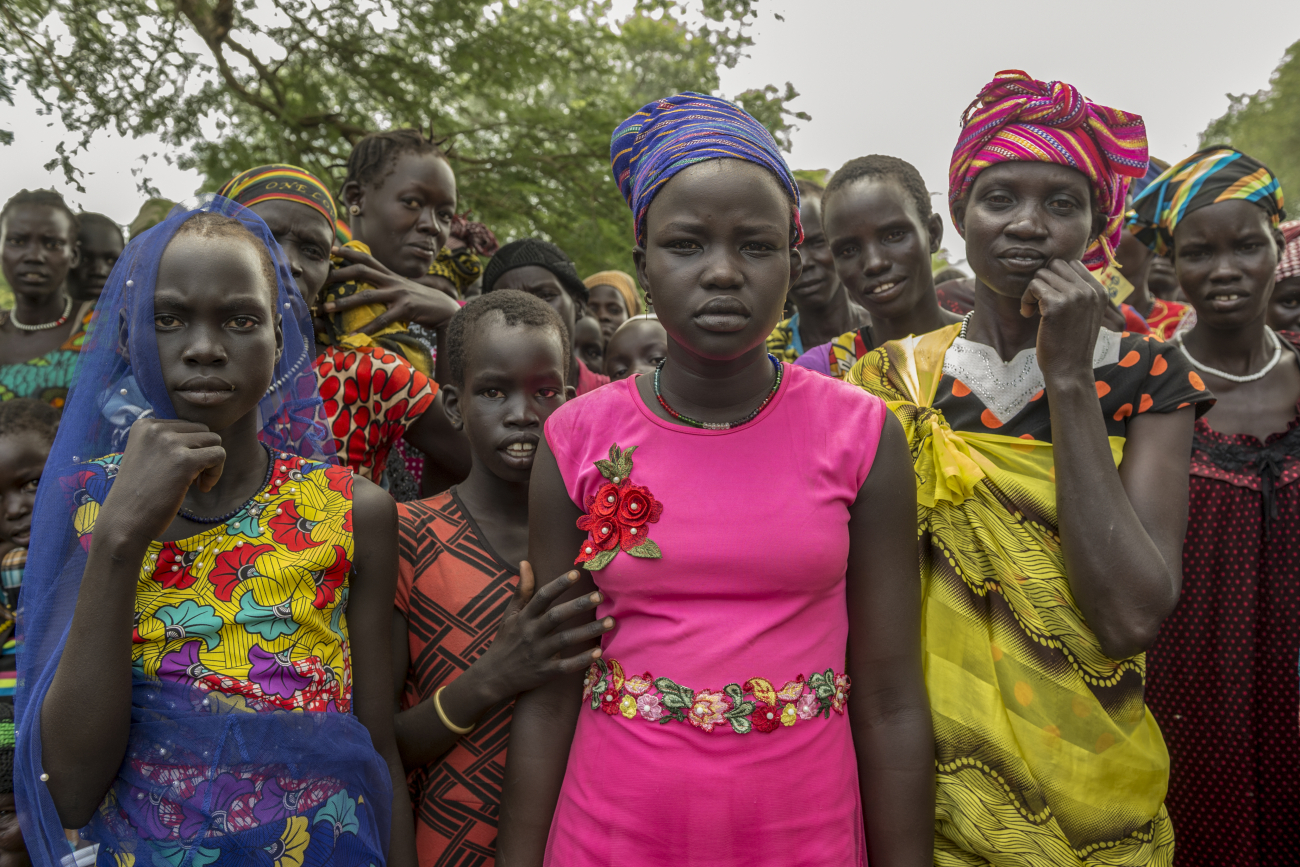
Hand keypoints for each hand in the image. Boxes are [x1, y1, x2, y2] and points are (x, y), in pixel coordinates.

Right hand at [99, 419, 224, 544]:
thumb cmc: (138, 494)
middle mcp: (156, 429)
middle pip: (203, 431)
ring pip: (214, 441)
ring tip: (196, 483)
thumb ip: (166, 442)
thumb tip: (203, 436)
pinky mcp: (184, 460)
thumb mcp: (146, 456)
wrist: (124, 521)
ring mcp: (170, 443)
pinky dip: (216, 473)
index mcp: (145, 425)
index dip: (191, 448)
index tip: (182, 469)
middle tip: (192, 478)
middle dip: (203, 453)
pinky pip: (219, 455)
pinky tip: (202, 488)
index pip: (187, 426)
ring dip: (211, 463)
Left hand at [324, 245, 460, 332]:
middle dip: (339, 274)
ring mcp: (399, 294)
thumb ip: (385, 284)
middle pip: (362, 271)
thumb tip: (366, 288)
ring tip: (327, 308)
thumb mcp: (402, 287)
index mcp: (390, 274)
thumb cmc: (420, 301)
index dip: (349, 253)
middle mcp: (393, 280)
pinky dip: (366, 328)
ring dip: (344, 302)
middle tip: (321, 280)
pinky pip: (381, 320)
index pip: (367, 258)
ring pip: (366, 296)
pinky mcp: (405, 309)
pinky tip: (353, 335)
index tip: (331, 250)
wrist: (444, 309)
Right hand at [474, 563, 613, 700]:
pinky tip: (598, 652)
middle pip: (556, 616)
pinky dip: (582, 660)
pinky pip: (566, 666)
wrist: (493, 676)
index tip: (577, 573)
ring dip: (589, 631)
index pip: (542, 597)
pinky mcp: (544, 672)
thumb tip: (525, 562)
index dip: (559, 584)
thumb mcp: (510, 614)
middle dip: (578, 606)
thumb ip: (521, 589)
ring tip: (611, 622)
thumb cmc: (506, 640)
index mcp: (524, 617)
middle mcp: (531, 633)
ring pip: (566, 640)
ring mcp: (538, 653)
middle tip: (600, 596)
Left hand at [1022, 259, 1106, 383]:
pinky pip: (1033, 286)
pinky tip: (1029, 315)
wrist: (1070, 370)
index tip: (1051, 299)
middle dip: (1043, 282)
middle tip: (1040, 304)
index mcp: (1100, 291)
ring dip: (1032, 292)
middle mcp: (1090, 290)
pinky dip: (1026, 300)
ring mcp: (1074, 296)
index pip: (1072, 264)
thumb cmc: (1072, 344)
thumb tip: (1056, 270)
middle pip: (1056, 265)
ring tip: (1035, 312)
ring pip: (1042, 274)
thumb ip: (1078, 292)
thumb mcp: (1084, 314)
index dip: (1056, 279)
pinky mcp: (1056, 304)